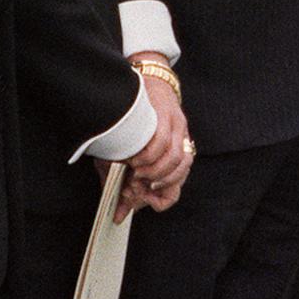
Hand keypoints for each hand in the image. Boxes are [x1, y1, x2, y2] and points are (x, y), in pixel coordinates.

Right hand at [115, 66, 190, 220]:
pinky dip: (150, 153)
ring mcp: (177, 129)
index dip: (163, 198)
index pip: (177, 187)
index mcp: (173, 157)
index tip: (146, 202)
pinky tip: (137, 156)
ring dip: (155, 171)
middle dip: (157, 186)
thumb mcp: (124, 158)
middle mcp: (180, 143)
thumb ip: (124, 185)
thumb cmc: (132, 126)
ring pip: (176, 159)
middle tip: (136, 186)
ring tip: (137, 171)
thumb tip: (119, 215)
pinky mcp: (168, 115)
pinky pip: (164, 140)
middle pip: (179, 175)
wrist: (140, 84)